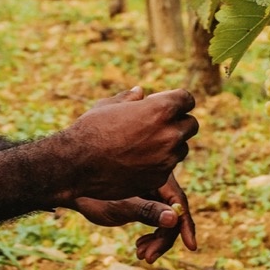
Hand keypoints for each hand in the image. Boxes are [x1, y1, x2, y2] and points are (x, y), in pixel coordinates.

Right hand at [53, 85, 196, 205]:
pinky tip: (138, 161)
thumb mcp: (109, 106)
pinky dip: (159, 163)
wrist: (77, 163)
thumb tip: (140, 91)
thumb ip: (129, 98)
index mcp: (161, 109)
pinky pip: (168, 167)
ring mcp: (166, 158)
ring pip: (182, 148)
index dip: (179, 101)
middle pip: (191, 124)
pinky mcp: (160, 178)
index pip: (187, 99)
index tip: (171, 105)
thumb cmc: (91, 129)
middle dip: (179, 123)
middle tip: (161, 125)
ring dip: (171, 145)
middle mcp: (169, 133)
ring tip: (147, 144)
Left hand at [72, 170, 195, 262]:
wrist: (75, 191)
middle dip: (164, 239)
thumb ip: (147, 211)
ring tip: (141, 255)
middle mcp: (158, 184)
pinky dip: (151, 238)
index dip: (186, 225)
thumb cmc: (93, 194)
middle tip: (148, 258)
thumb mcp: (120, 206)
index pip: (179, 202)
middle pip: (173, 215)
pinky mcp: (147, 204)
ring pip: (166, 222)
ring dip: (157, 241)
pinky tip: (139, 248)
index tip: (191, 246)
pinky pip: (157, 224)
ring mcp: (153, 195)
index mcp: (156, 176)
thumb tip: (174, 219)